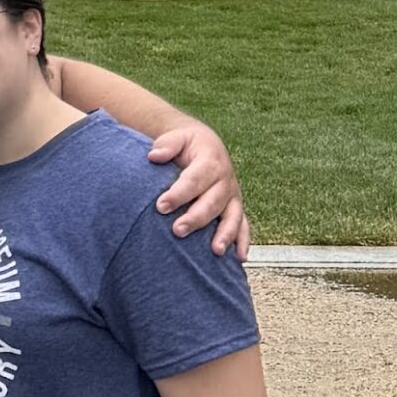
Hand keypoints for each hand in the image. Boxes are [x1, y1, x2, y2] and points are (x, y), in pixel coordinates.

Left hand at [147, 123, 250, 255]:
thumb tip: (154, 155)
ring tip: (214, 251)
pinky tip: (239, 258)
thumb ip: (167, 145)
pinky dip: (242, 242)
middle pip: (212, 202)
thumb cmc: (186, 145)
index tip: (161, 206)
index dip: (179, 193)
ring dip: (224, 234)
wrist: (206, 146)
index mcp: (210, 162)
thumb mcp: (177, 138)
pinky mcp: (234, 208)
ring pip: (232, 217)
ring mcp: (231, 197)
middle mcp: (224, 181)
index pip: (194, 179)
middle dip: (195, 218)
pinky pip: (243, 226)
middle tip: (177, 230)